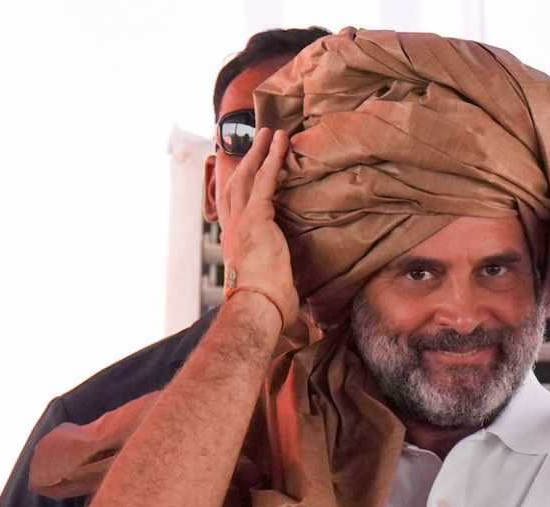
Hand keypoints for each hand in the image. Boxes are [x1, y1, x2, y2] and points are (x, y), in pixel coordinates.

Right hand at [216, 127, 298, 331]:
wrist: (257, 309)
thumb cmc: (265, 311)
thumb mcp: (280, 299)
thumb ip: (293, 301)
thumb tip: (315, 330)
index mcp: (236, 246)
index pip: (235, 210)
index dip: (240, 190)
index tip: (246, 174)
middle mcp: (234, 230)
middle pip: (236, 186)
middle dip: (246, 162)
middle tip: (256, 142)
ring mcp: (242, 222)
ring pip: (247, 177)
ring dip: (258, 153)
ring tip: (269, 133)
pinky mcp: (256, 218)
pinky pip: (265, 180)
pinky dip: (271, 158)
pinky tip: (280, 141)